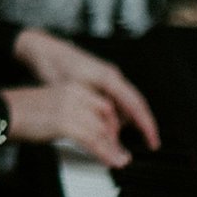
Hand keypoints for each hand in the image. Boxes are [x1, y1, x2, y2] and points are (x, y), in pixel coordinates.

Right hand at [0, 82, 132, 166]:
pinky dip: (106, 153)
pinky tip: (112, 161)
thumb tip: (84, 130)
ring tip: (120, 159)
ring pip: (102, 130)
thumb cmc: (19, 112)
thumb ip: (70, 113)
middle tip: (119, 150)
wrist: (0, 113)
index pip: (103, 103)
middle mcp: (74, 94)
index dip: (113, 123)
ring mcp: (70, 108)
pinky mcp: (65, 123)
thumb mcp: (51, 106)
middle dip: (115, 135)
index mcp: (71, 88)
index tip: (115, 137)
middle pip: (107, 115)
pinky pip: (93, 141)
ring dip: (114, 148)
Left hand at [7, 26, 159, 151]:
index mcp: (110, 78)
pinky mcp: (99, 83)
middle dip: (141, 127)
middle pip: (134, 106)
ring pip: (123, 107)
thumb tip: (109, 135)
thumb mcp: (76, 92)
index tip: (153, 141)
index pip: (136, 104)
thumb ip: (95, 112)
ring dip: (122, 124)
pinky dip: (113, 117)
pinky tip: (107, 128)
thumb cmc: (57, 65)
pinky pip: (113, 103)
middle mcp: (112, 77)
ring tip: (117, 141)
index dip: (147, 125)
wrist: (43, 51)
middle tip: (147, 145)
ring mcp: (107, 80)